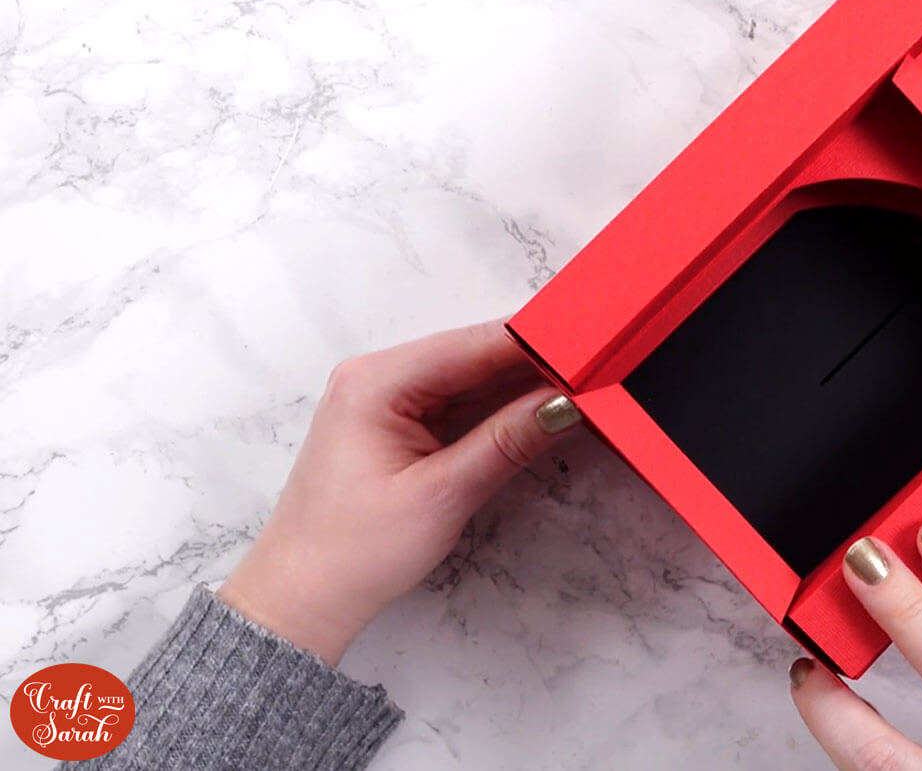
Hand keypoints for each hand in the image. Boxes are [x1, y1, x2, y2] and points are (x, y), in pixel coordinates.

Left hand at [218, 320, 581, 663]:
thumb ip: (507, 441)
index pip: (473, 344)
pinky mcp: (400, 427)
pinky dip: (500, 410)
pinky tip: (542, 412)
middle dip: (536, 361)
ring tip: (583, 386)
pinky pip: (461, 406)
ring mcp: (389, 402)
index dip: (535, 341)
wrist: (301, 600)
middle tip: (599, 366)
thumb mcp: (442, 495)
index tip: (591, 341)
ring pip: (473, 380)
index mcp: (376, 381)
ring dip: (523, 386)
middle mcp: (379, 378)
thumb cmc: (353, 551)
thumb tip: (564, 402)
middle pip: (475, 355)